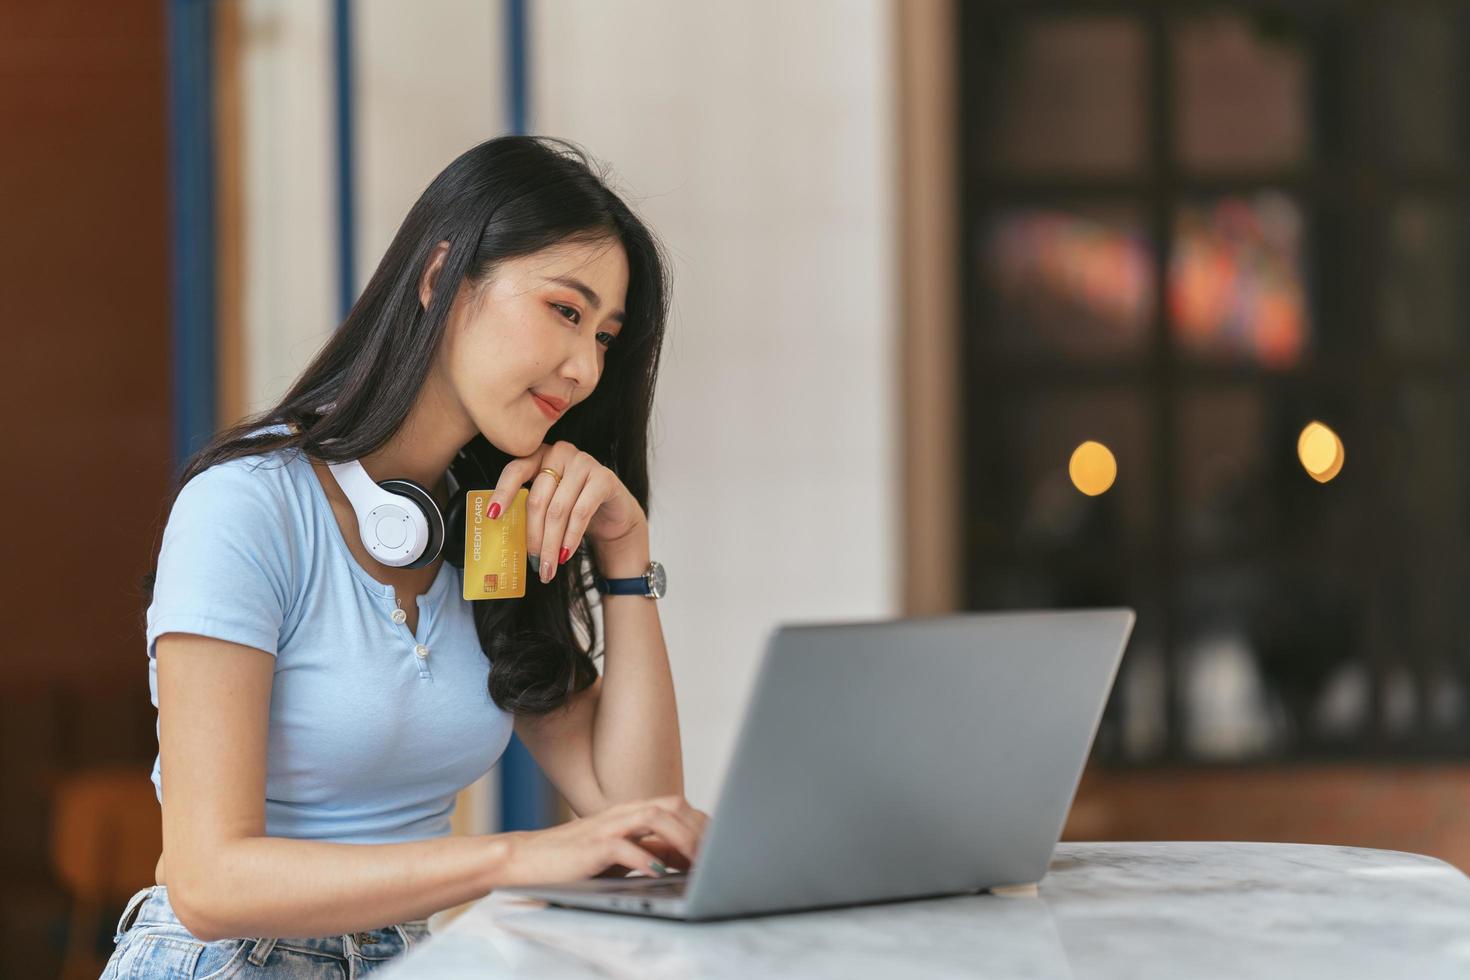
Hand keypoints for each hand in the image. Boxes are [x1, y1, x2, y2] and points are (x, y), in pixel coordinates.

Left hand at [483, 440, 647, 583]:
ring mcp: (583, 462)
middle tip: (533, 562)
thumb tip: (506, 540)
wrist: (613, 513)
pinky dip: (571, 538)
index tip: (493, 516)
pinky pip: (581, 512)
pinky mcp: (604, 478)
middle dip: (534, 537)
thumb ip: (530, 512)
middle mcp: (560, 453)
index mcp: (539, 456)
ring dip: (552, 544)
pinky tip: (565, 554)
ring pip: (558, 510)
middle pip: (537, 499)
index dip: (503, 493)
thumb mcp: (548, 506)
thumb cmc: (574, 509)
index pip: (515, 471)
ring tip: (549, 567)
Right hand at [497, 795, 710, 886]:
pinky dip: (643, 858)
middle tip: (715, 854)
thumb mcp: (619, 851)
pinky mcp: (589, 847)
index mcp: (629, 812)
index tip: (719, 844)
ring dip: (680, 838)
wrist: (525, 860)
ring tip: (696, 861)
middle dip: (697, 828)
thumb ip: (650, 848)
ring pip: (653, 817)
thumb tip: (686, 856)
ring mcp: (605, 827)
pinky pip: (622, 846)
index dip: (701, 823)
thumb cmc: (573, 859)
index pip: (677, 806)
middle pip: (672, 806)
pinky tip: (658, 872)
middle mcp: (621, 813)